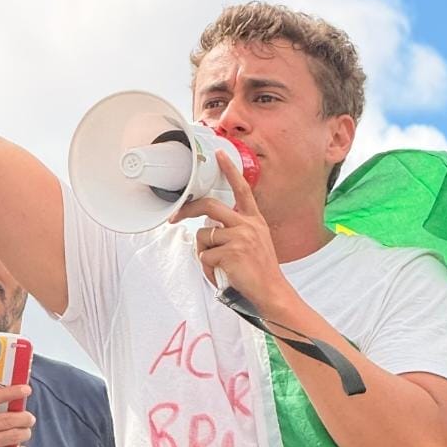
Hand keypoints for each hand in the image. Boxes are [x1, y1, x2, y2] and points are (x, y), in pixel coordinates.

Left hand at [170, 151, 293, 311]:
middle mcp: (248, 224)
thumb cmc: (261, 271)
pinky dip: (208, 268)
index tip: (220, 155)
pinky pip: (204, 255)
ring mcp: (240, 237)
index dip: (230, 171)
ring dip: (204, 253)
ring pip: (203, 236)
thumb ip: (237, 229)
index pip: (242, 189)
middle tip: (175, 217)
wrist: (272, 291)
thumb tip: (210, 228)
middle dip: (187, 210)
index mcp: (254, 220)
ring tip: (218, 265)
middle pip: (209, 207)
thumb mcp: (256, 242)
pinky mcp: (231, 252)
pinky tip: (222, 274)